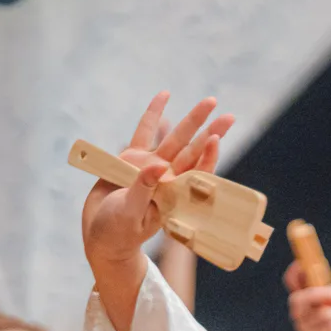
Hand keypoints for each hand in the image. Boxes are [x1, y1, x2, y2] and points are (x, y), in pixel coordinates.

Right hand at [82, 92, 234, 268]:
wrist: (100, 235)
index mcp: (172, 195)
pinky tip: (165, 95)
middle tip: (229, 115)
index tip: (215, 139)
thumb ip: (143, 190)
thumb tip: (159, 166)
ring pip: (175, 138)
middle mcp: (166, 179)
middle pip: (193, 151)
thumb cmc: (117, 233)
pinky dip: (154, 114)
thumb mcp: (129, 214)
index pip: (195, 172)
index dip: (207, 156)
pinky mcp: (132, 160)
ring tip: (210, 101)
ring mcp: (151, 168)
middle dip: (211, 132)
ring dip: (192, 120)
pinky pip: (145, 131)